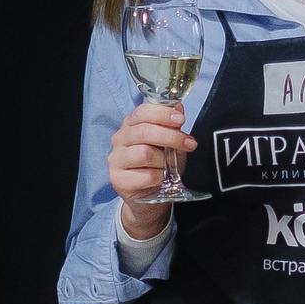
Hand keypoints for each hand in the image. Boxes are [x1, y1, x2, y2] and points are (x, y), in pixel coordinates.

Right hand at [108, 102, 193, 235]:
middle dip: (171, 136)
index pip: (142, 112)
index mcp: (130, 125)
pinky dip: (159, 177)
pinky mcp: (117, 180)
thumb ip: (172, 126)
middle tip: (189, 144)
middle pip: (144, 131)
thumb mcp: (171, 143)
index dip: (163, 114)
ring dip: (164, 160)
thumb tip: (178, 106)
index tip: (181, 120)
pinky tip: (161, 179)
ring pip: (144, 153)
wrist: (152, 196)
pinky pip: (145, 175)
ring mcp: (115, 160)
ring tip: (170, 166)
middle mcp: (119, 140)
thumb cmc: (160, 166)